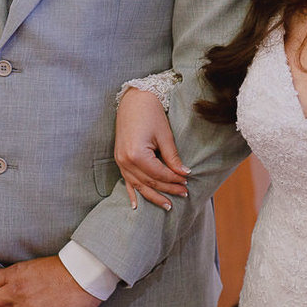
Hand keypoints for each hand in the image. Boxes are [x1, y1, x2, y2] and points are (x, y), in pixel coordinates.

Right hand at [114, 88, 188, 210]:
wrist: (133, 100)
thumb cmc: (150, 114)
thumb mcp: (164, 136)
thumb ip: (172, 158)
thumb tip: (184, 174)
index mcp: (137, 155)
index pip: (159, 174)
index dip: (174, 180)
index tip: (187, 183)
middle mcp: (125, 161)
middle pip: (149, 182)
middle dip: (167, 190)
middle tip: (183, 195)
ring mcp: (120, 161)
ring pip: (138, 185)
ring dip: (153, 196)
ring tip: (167, 206)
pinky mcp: (119, 159)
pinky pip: (126, 181)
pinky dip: (132, 193)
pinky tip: (136, 206)